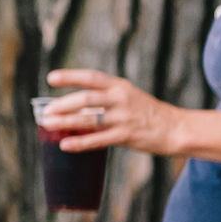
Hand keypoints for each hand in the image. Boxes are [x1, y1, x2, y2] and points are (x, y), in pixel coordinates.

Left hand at [39, 68, 182, 155]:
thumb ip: (105, 97)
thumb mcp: (128, 96)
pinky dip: (80, 142)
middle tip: (46, 111)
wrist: (174, 128)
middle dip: (63, 104)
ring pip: (89, 119)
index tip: (51, 78)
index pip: (91, 77)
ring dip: (66, 122)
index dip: (70, 76)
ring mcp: (123, 117)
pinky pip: (98, 139)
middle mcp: (120, 98)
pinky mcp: (126, 135)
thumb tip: (75, 105)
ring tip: (48, 125)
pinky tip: (66, 144)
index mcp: (119, 86)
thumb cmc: (147, 113)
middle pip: (86, 98)